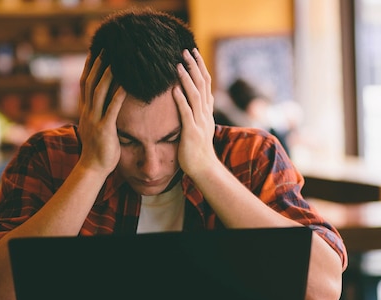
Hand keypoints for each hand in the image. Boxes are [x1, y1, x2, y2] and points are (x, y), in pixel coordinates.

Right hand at [76, 51, 126, 174]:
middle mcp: (87, 112)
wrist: (92, 168)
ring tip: (116, 60)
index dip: (89, 67)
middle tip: (106, 48)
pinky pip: (111, 109)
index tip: (95, 52)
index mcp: (85, 111)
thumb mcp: (94, 128)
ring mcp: (94, 120)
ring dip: (107, 75)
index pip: (84, 84)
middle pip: (90, 83)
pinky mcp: (104, 129)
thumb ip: (97, 115)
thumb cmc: (97, 149)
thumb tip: (103, 105)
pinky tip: (126, 85)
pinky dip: (118, 95)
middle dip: (97, 65)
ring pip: (98, 92)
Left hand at [173, 48, 217, 176]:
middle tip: (185, 50)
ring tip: (179, 64)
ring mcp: (199, 122)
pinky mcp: (192, 132)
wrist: (204, 168)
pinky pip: (186, 113)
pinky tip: (174, 90)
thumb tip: (188, 98)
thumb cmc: (197, 149)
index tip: (193, 52)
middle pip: (202, 84)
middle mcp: (205, 113)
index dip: (200, 67)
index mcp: (206, 110)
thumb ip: (195, 112)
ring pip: (195, 95)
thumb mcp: (198, 126)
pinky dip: (181, 100)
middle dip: (194, 66)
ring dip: (187, 79)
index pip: (205, 83)